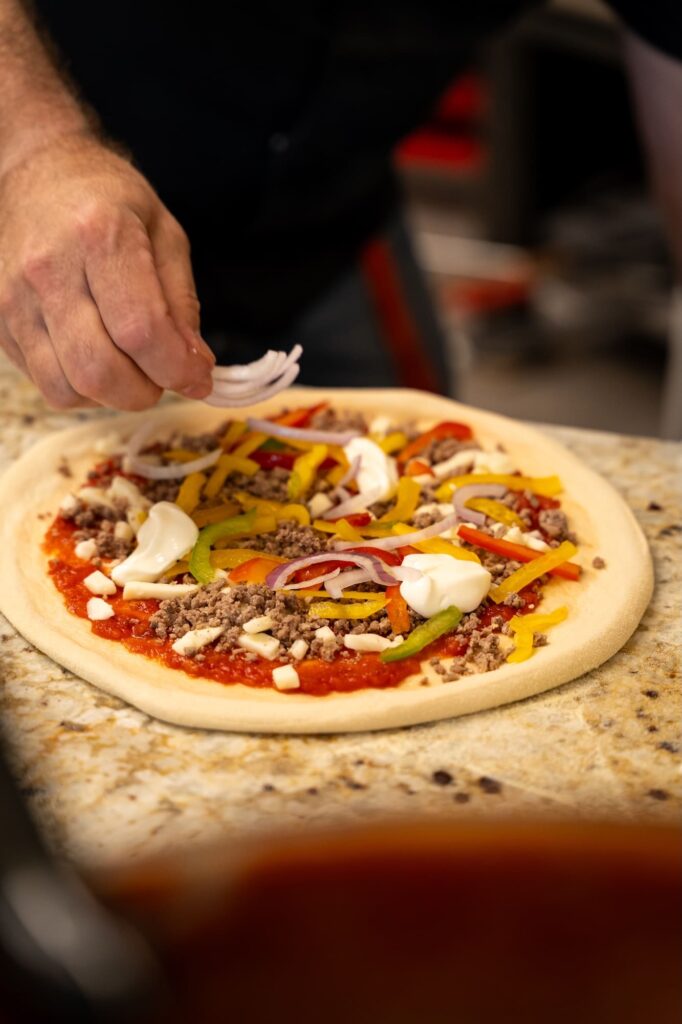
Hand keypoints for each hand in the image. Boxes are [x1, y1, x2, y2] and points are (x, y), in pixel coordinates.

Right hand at [0, 133, 214, 409]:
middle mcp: (49, 268)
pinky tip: (98, 360)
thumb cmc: (108, 202)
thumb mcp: (165, 234)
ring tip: (130, 369)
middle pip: (99, 369)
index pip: (141, 330)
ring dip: (111, 396)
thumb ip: (182, 304)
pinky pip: (46, 383)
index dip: (177, 368)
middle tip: (162, 377)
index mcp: (99, 235)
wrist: (38, 172)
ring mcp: (15, 297)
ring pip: (67, 388)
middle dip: (144, 392)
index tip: (198, 378)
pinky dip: (82, 389)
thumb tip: (195, 369)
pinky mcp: (0, 321)